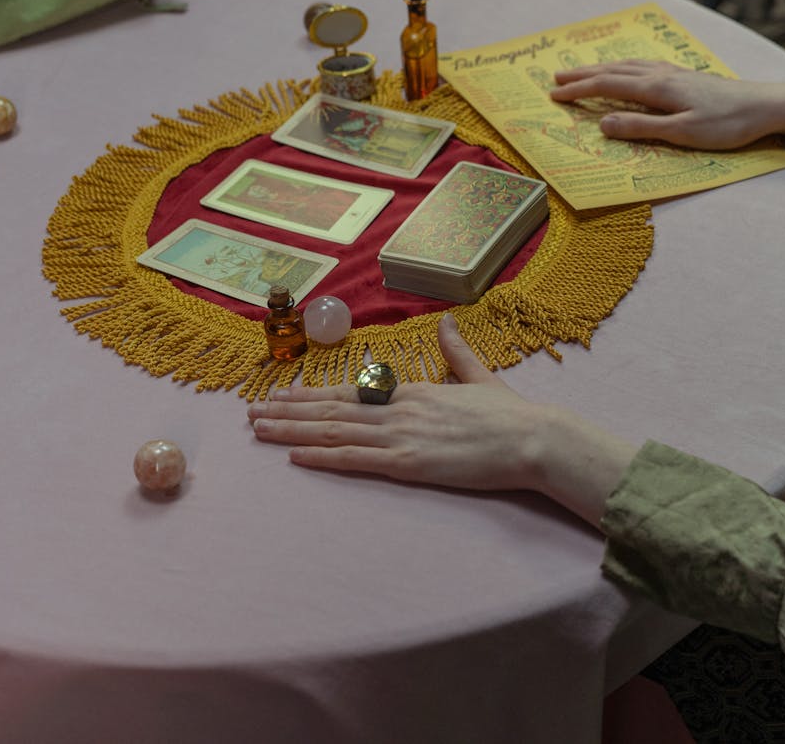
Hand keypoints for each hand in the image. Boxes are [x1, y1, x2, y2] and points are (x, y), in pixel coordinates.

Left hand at [246, 315, 637, 526]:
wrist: (533, 438)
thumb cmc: (511, 415)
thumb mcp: (479, 376)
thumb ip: (457, 351)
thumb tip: (447, 321)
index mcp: (413, 392)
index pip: (352, 392)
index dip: (312, 394)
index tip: (283, 395)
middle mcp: (399, 410)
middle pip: (332, 410)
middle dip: (288, 412)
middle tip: (251, 412)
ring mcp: (402, 436)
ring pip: (334, 432)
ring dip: (293, 432)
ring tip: (259, 429)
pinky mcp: (409, 464)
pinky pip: (357, 460)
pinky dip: (323, 458)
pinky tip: (296, 457)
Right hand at [550, 60, 784, 150]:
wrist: (765, 105)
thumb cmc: (727, 124)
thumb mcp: (682, 133)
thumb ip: (641, 128)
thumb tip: (603, 124)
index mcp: (656, 89)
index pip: (607, 86)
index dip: (579, 91)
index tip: (554, 95)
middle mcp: (661, 75)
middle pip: (613, 72)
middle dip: (582, 75)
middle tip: (556, 78)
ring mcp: (673, 73)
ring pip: (627, 66)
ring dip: (601, 69)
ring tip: (581, 71)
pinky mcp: (685, 76)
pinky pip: (643, 66)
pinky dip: (624, 66)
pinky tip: (626, 68)